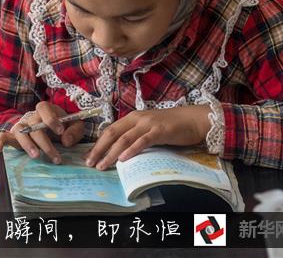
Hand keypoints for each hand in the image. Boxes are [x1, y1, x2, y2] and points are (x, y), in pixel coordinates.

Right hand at [0, 101, 89, 164]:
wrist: (56, 130)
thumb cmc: (66, 127)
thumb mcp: (75, 127)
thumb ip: (74, 132)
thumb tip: (66, 141)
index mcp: (46, 110)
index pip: (43, 108)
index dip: (51, 119)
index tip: (60, 131)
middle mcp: (31, 117)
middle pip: (33, 126)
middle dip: (45, 142)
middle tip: (56, 157)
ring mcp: (21, 126)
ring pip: (20, 132)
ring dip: (27, 144)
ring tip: (36, 156)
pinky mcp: (15, 137)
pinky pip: (4, 136)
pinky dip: (0, 141)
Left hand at [85, 105, 211, 169]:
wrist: (193, 119)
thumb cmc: (171, 126)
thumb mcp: (148, 128)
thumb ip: (135, 135)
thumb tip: (119, 150)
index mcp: (132, 118)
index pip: (110, 130)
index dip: (98, 144)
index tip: (89, 156)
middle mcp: (137, 119)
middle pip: (112, 134)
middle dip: (99, 149)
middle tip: (90, 163)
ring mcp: (148, 124)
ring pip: (124, 139)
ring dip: (111, 153)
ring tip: (102, 165)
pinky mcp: (159, 131)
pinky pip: (142, 141)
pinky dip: (131, 150)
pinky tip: (123, 159)